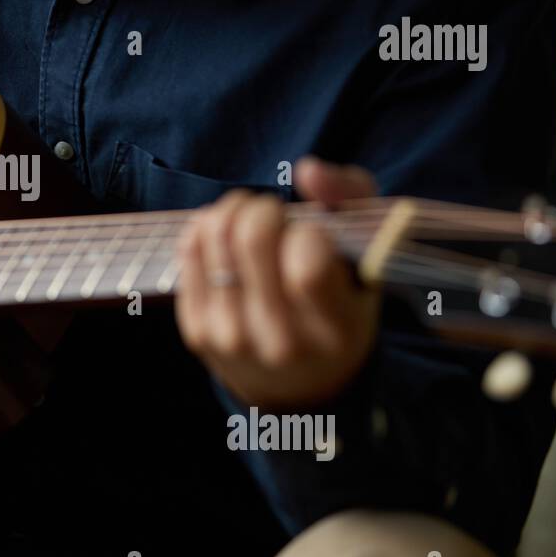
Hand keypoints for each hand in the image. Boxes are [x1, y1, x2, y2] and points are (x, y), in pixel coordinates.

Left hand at [173, 156, 379, 409]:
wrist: (299, 387)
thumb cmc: (339, 306)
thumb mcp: (368, 261)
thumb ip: (352, 200)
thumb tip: (308, 169)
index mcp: (336, 331)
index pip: (308, 265)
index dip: (308, 230)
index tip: (313, 233)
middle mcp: (282, 342)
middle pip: (252, 239)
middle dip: (264, 208)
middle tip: (274, 213)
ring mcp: (233, 339)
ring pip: (215, 238)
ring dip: (232, 211)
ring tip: (249, 218)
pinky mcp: (197, 331)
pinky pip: (188, 251)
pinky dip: (206, 228)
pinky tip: (225, 236)